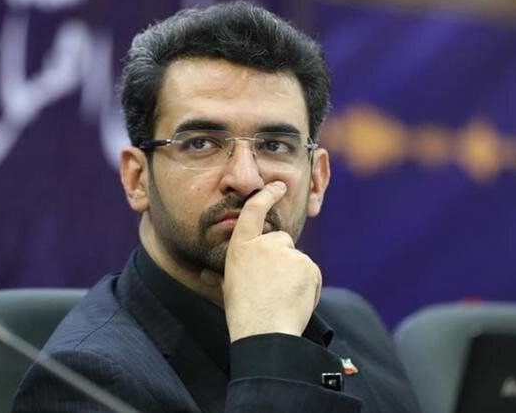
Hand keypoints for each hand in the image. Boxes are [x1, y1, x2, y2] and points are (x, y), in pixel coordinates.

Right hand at [222, 181, 321, 341]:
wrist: (263, 330)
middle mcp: (264, 243)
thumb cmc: (242, 312)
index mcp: (242, 246)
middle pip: (282, 240)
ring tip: (283, 297)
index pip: (253, 211)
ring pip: (297, 259)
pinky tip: (296, 300)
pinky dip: (308, 286)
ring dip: (295, 275)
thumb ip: (221, 276)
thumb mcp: (227, 287)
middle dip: (282, 258)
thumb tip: (204, 277)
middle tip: (274, 284)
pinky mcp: (306, 264)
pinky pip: (311, 273)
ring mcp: (287, 252)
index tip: (277, 186)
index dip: (266, 196)